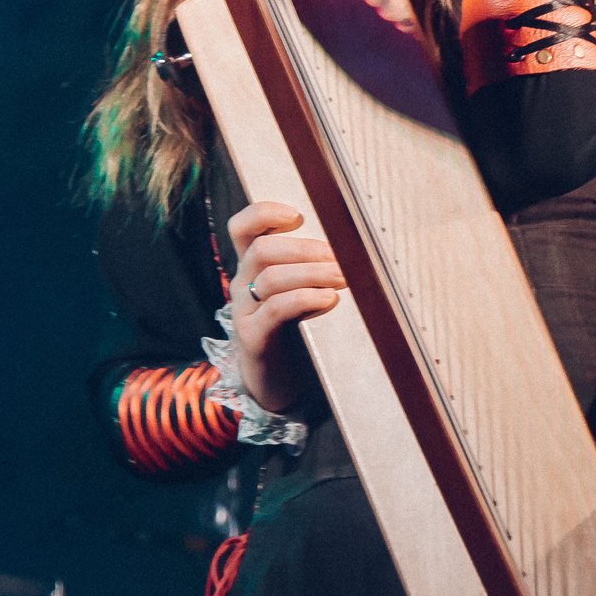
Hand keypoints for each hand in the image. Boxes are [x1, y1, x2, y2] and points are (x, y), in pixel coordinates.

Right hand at [225, 200, 343, 412]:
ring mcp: (244, 312)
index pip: (242, 227)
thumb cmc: (292, 330)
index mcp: (250, 267)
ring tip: (344, 278)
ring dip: (313, 273)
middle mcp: (242, 284)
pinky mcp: (254, 338)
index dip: (264, 213)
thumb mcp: (297, 291)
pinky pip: (276, 309)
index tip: (298, 216)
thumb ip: (310, 266)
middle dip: (306, 248)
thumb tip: (353, 243)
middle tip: (340, 257)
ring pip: (271, 278)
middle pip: (262, 250)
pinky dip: (306, 299)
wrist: (275, 381)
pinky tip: (329, 300)